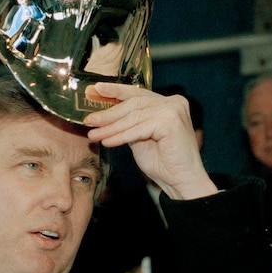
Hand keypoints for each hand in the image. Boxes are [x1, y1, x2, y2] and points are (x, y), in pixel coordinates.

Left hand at [83, 83, 217, 200]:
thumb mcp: (141, 138)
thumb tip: (104, 116)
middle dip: (108, 113)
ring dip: (110, 127)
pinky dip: (120, 136)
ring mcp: (173, 110)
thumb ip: (129, 124)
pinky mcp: (170, 122)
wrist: (182, 182)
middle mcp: (173, 102)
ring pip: (133, 117)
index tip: (94, 90)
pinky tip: (107, 142)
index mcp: (168, 103)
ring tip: (93, 134)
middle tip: (89, 120)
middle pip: (133, 104)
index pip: (137, 93)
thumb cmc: (164, 163)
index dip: (114, 91)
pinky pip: (137, 129)